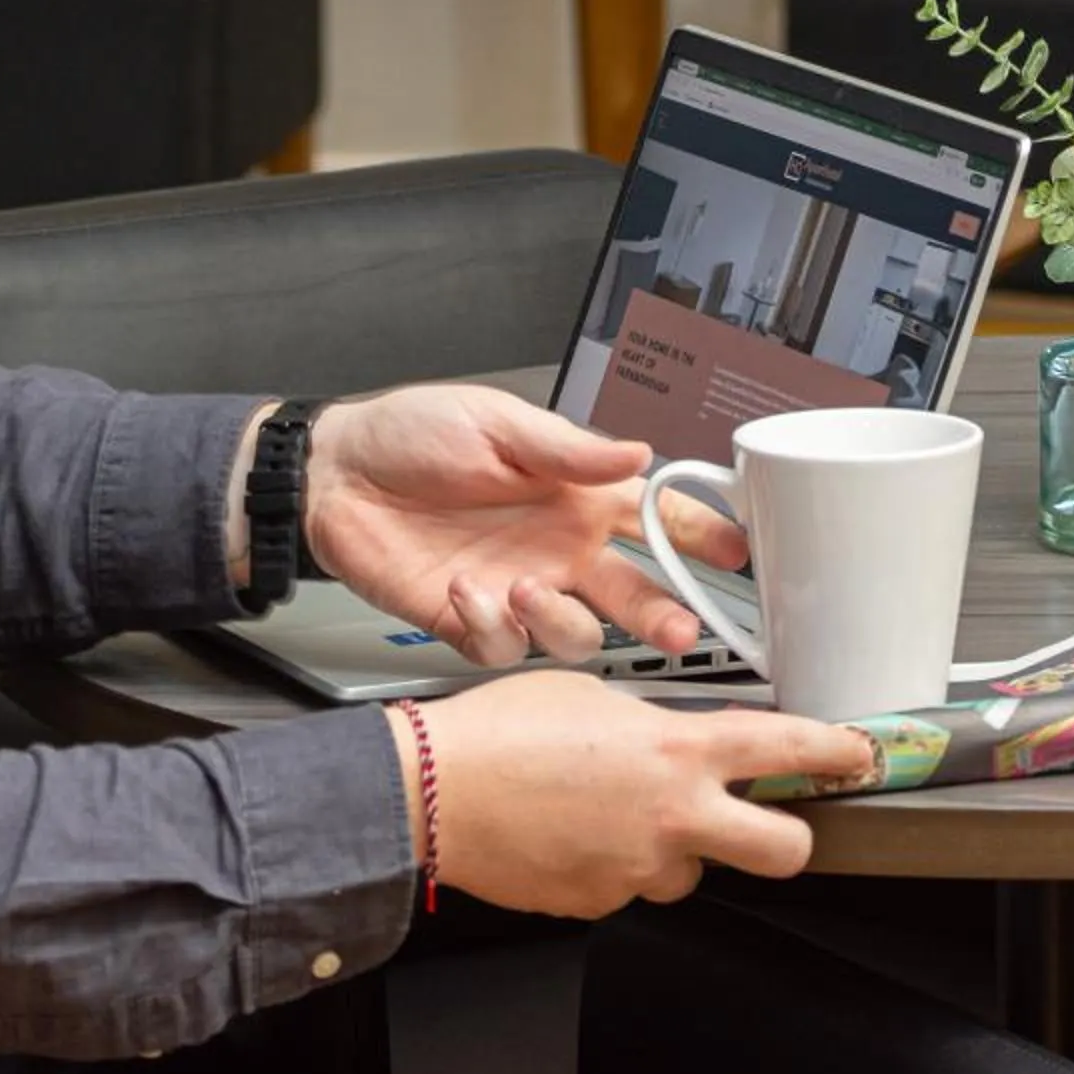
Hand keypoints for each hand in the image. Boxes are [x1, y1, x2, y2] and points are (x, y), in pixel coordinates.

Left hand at [302, 384, 749, 664]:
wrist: (334, 474)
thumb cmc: (411, 435)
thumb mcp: (495, 423)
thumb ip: (567, 450)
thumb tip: (638, 452)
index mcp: (575, 495)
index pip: (655, 517)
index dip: (700, 534)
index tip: (739, 551)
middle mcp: (557, 549)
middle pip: (635, 594)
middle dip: (665, 614)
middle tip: (679, 628)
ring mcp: (518, 590)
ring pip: (576, 636)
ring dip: (562, 622)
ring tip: (526, 588)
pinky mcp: (471, 622)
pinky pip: (505, 650)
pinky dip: (492, 629)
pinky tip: (466, 594)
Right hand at [389, 673, 875, 916]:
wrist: (431, 792)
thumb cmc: (497, 734)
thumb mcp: (590, 694)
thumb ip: (649, 720)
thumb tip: (667, 737)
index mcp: (675, 750)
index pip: (788, 749)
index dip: (838, 752)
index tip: (858, 753)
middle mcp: (672, 815)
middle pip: (784, 850)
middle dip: (786, 835)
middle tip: (768, 818)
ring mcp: (640, 868)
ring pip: (690, 870)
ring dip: (673, 847)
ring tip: (613, 811)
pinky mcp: (602, 902)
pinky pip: (629, 885)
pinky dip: (614, 863)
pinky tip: (574, 831)